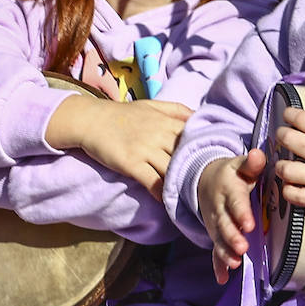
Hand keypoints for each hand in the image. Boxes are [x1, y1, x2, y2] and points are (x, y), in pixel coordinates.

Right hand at [48, 96, 191, 199]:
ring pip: (171, 170)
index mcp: (167, 121)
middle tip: (205, 185)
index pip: (194, 137)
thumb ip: (177, 110)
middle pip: (186, 155)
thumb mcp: (153, 105)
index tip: (212, 163)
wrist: (92, 120)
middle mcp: (159, 134)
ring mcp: (145, 149)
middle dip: (196, 170)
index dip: (204, 151)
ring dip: (180, 184)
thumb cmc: (124, 114)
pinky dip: (161, 193)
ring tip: (189, 196)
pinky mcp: (131, 163)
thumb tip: (200, 118)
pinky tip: (167, 199)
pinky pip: (152, 182)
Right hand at [198, 151, 265, 283]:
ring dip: (226, 252)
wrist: (205, 180)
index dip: (241, 212)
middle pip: (225, 224)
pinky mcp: (215, 235)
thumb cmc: (232, 174)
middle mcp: (219, 208)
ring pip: (219, 239)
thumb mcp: (240, 165)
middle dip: (232, 237)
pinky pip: (215, 251)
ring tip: (235, 263)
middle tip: (242, 248)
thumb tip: (258, 155)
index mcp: (229, 189)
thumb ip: (251, 163)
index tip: (249, 224)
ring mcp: (215, 224)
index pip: (236, 201)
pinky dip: (218, 265)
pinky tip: (223, 279)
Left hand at [273, 106, 304, 210]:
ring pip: (286, 170)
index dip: (289, 114)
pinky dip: (288, 192)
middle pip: (289, 139)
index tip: (287, 115)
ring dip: (280, 166)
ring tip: (284, 165)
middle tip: (282, 137)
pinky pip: (296, 197)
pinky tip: (290, 187)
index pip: (302, 118)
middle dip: (281, 136)